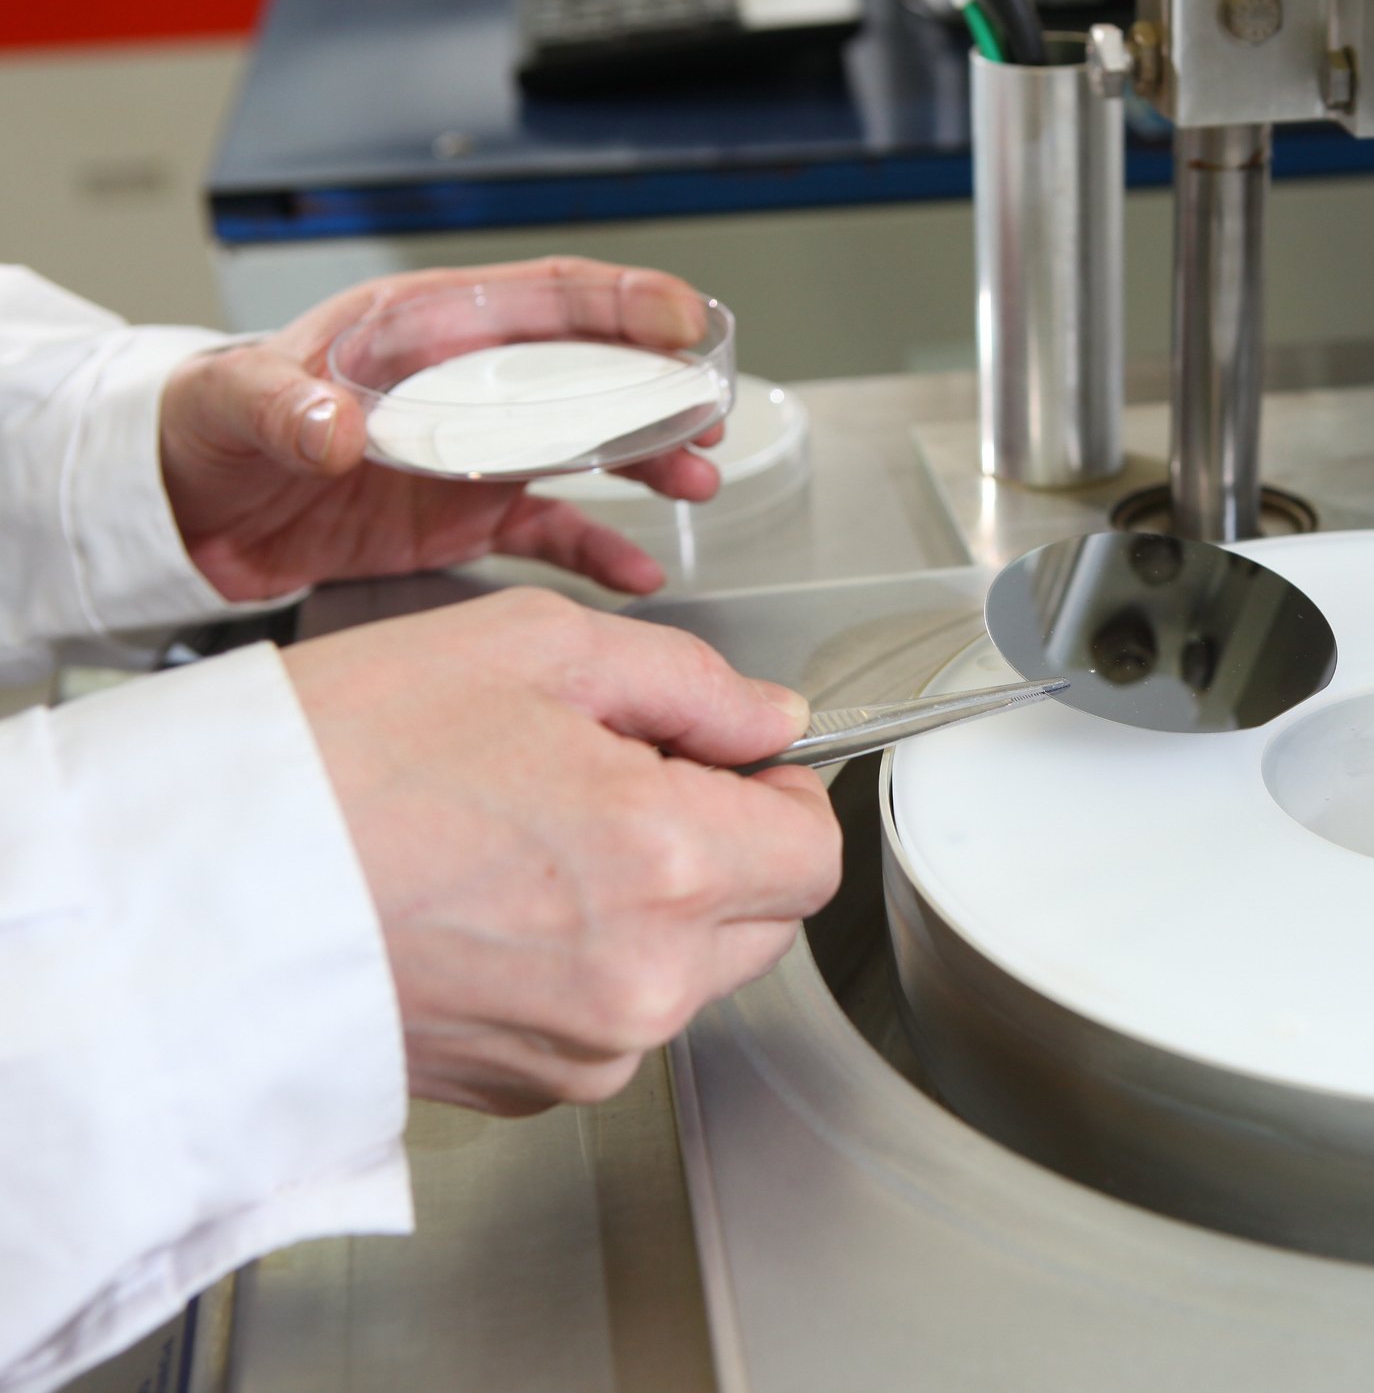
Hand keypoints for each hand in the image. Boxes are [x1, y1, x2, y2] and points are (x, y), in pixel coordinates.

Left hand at [160, 257, 723, 602]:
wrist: (180, 509)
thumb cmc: (202, 430)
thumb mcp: (231, 404)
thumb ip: (284, 405)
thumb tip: (337, 423)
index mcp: (421, 331)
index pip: (539, 300)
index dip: (618, 303)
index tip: (678, 317)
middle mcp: (463, 388)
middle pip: (587, 373)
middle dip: (658, 388)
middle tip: (708, 410)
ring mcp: (472, 455)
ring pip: (586, 447)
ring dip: (647, 462)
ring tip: (698, 480)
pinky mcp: (464, 518)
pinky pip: (550, 531)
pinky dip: (598, 552)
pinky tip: (634, 572)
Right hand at [283, 588, 840, 1114]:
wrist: (194, 892)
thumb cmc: (336, 759)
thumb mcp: (530, 647)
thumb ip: (688, 682)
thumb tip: (769, 718)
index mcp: (661, 862)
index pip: (815, 852)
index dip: (782, 794)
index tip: (729, 764)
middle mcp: (641, 979)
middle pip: (766, 919)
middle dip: (721, 847)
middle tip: (610, 784)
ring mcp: (585, 1050)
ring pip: (692, 972)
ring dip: (654, 906)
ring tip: (531, 841)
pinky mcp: (529, 1090)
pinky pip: (611, 1018)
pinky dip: (588, 962)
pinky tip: (497, 903)